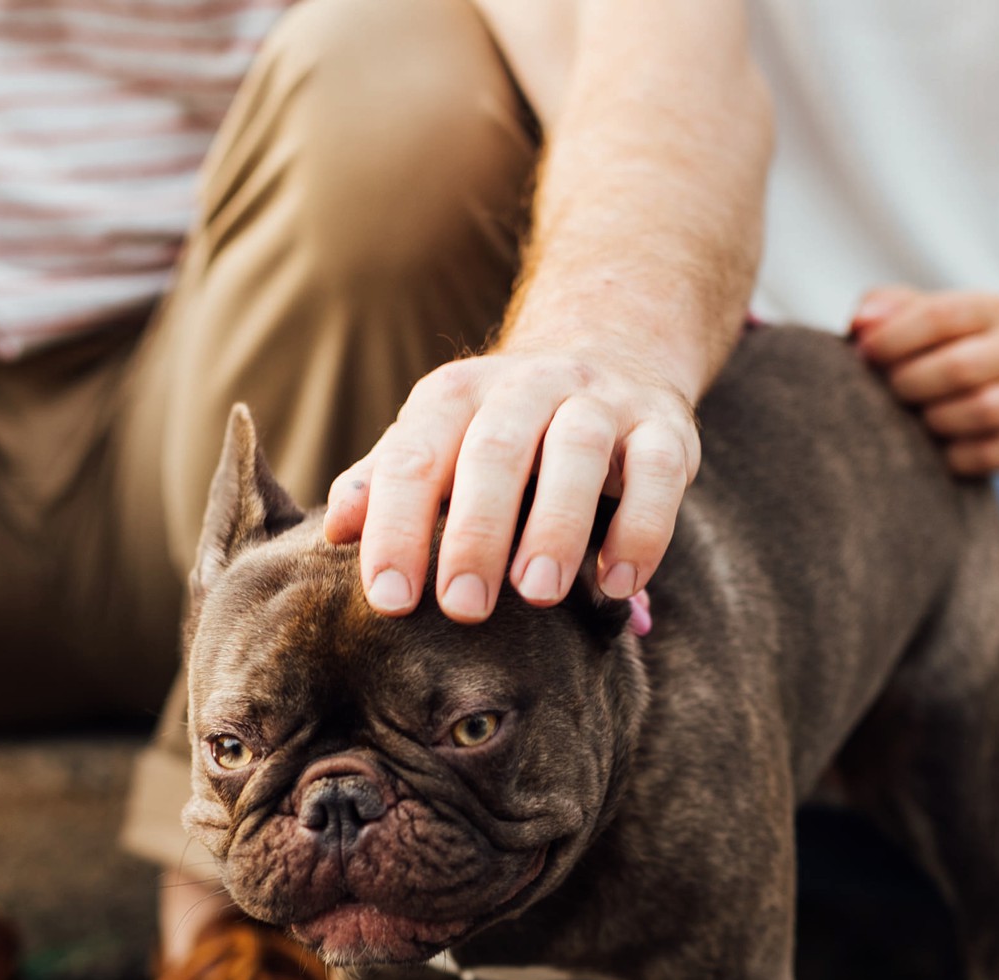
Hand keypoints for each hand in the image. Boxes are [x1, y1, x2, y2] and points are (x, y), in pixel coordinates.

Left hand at [323, 349, 699, 622]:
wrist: (612, 351)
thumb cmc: (504, 430)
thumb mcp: (440, 443)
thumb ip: (389, 482)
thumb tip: (334, 533)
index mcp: (455, 396)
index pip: (415, 457)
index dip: (396, 526)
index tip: (388, 598)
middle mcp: (526, 387)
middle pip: (494, 451)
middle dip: (476, 532)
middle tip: (464, 609)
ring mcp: (599, 402)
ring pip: (577, 451)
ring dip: (556, 525)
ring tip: (538, 595)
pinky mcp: (664, 426)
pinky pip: (657, 471)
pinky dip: (642, 528)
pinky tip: (619, 585)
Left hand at [851, 287, 998, 475]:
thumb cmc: (941, 346)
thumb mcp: (917, 314)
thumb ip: (885, 308)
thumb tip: (861, 323)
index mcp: (988, 309)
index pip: (939, 317)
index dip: (892, 339)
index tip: (864, 354)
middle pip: (960, 367)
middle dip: (910, 383)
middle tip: (890, 390)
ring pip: (985, 409)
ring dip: (936, 419)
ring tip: (917, 418)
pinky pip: (989, 454)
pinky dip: (953, 456)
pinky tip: (935, 449)